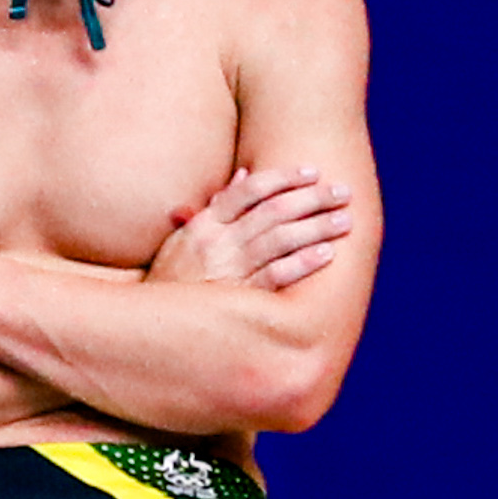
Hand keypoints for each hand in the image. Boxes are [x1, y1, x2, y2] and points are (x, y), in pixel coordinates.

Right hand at [149, 165, 358, 291]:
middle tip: (342, 192)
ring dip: (316, 227)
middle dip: (311, 198)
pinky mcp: (238, 299)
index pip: (249, 190)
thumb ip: (215, 207)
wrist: (152, 326)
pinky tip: (326, 254)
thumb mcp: (183, 239)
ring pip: (279, 239)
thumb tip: (244, 174)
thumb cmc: (173, 282)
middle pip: (272, 210)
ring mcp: (228, 269)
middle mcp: (217, 242)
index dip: (284, 177)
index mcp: (204, 224)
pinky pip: (275, 276)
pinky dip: (302, 263)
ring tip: (344, 220)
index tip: (312, 171)